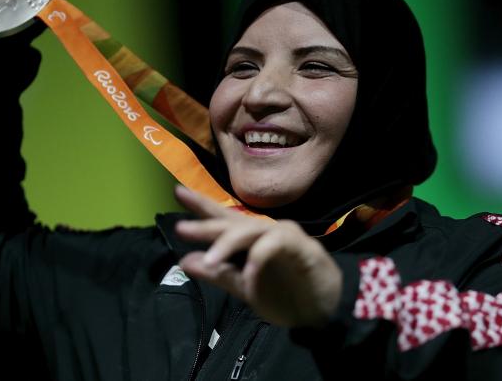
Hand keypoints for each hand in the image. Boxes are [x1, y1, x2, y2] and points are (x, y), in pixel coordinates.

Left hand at [173, 185, 342, 327]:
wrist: (325, 310)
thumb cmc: (285, 294)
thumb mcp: (244, 288)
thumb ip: (218, 274)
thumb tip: (184, 260)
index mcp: (249, 240)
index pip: (222, 219)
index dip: (200, 205)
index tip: (177, 191)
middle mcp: (264, 232)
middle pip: (232, 221)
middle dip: (206, 224)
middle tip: (181, 227)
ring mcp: (283, 237)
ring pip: (252, 230)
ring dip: (229, 244)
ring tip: (211, 261)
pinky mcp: (301, 248)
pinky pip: (276, 245)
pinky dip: (260, 258)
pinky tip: (249, 276)